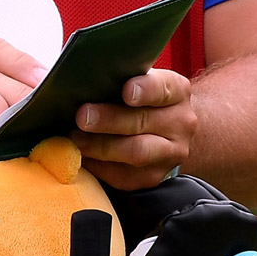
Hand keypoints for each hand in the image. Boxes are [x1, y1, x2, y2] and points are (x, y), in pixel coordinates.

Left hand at [73, 69, 196, 190]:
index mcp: (177, 91)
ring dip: (100, 146)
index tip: (126, 91)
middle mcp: (180, 122)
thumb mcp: (139, 81)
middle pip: (142, 122)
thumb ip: (119, 79)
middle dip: (109, 120)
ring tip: (76, 139)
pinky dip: (99, 166)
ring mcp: (171, 153)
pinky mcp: (154, 176)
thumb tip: (82, 83)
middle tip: (82, 117)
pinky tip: (83, 156)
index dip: (145, 89)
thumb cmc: (143, 100)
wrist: (169, 131)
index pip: (163, 88)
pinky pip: (124, 176)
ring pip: (136, 152)